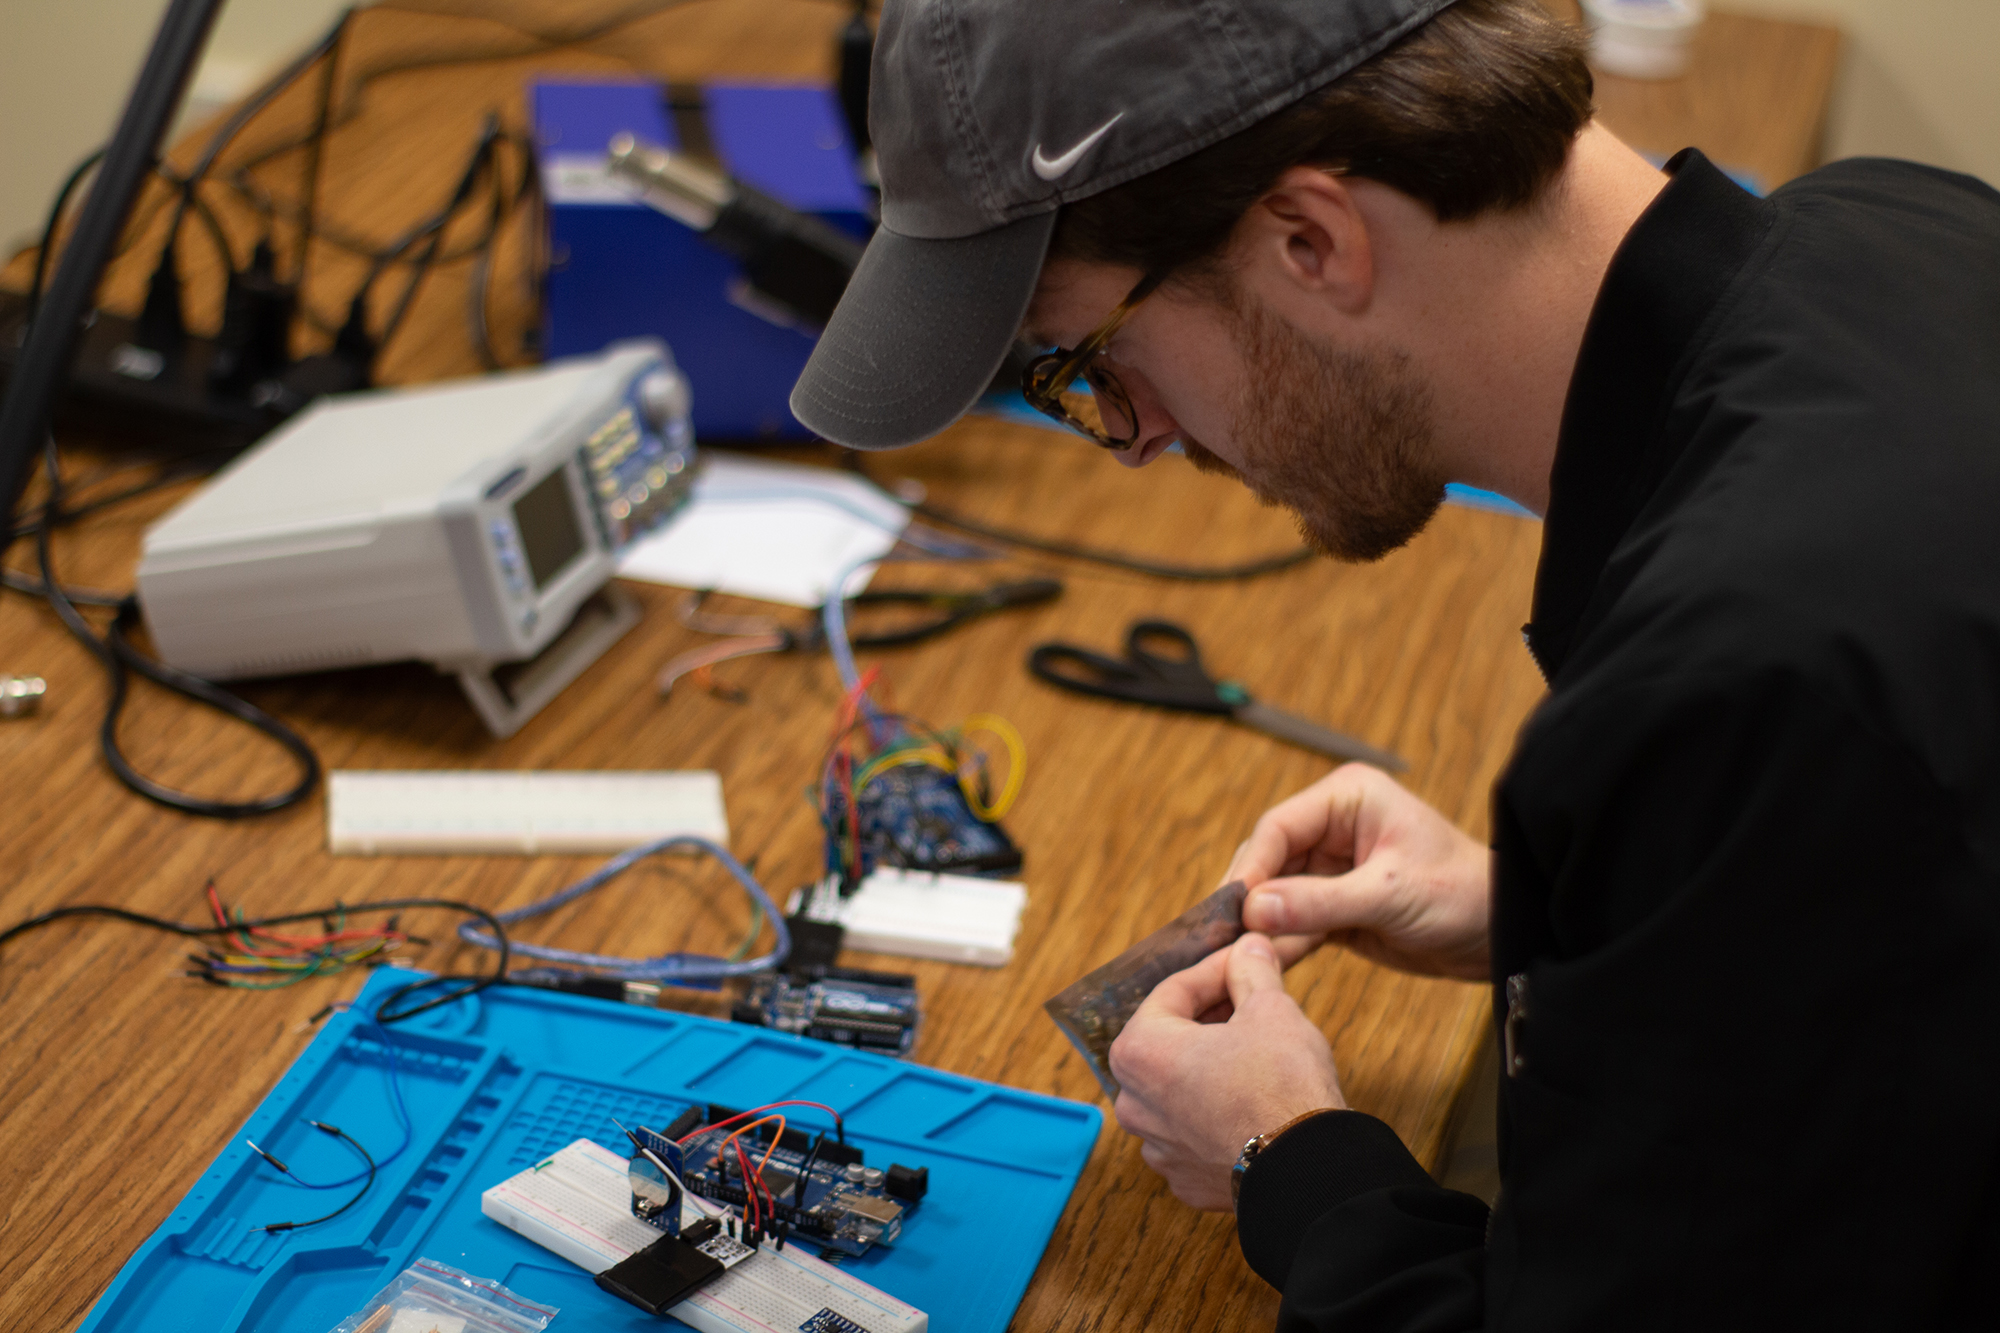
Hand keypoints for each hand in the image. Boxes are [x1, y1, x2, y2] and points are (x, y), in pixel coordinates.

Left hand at [1109, 933, 1344, 1211]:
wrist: (1308, 1172)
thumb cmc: (1281, 1086)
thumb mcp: (1270, 1009)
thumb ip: (1251, 971)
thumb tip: (1249, 948)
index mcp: (1139, 1051)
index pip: (1175, 991)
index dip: (1216, 969)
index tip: (1245, 959)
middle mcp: (1133, 1102)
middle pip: (1171, 1040)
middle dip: (1211, 1015)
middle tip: (1251, 998)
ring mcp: (1158, 1146)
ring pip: (1181, 1088)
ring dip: (1211, 1065)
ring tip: (1254, 1050)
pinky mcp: (1185, 1177)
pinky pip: (1195, 1129)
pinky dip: (1217, 1111)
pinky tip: (1252, 1101)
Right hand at [1229, 763, 1491, 980]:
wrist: (1500, 935)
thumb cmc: (1462, 894)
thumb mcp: (1390, 895)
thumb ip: (1320, 902)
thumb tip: (1253, 909)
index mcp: (1348, 799)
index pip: (1279, 827)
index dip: (1251, 868)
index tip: (1232, 908)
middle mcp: (1333, 827)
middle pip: (1268, 860)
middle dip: (1248, 900)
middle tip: (1221, 938)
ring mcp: (1331, 868)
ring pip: (1275, 895)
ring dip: (1259, 926)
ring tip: (1231, 957)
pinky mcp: (1334, 905)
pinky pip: (1293, 921)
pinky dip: (1279, 943)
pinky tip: (1259, 965)